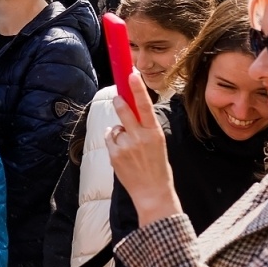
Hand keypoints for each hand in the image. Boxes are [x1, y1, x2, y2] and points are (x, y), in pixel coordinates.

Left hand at [105, 69, 181, 226]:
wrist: (153, 193)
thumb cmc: (157, 167)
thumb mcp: (158, 144)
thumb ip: (144, 129)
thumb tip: (125, 118)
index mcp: (155, 133)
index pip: (145, 106)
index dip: (137, 88)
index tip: (131, 73)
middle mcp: (140, 137)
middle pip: (123, 110)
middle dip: (118, 102)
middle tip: (118, 98)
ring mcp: (125, 146)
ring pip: (115, 128)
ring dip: (119, 132)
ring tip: (129, 148)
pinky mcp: (114, 155)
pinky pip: (109, 139)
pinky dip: (113, 142)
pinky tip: (122, 154)